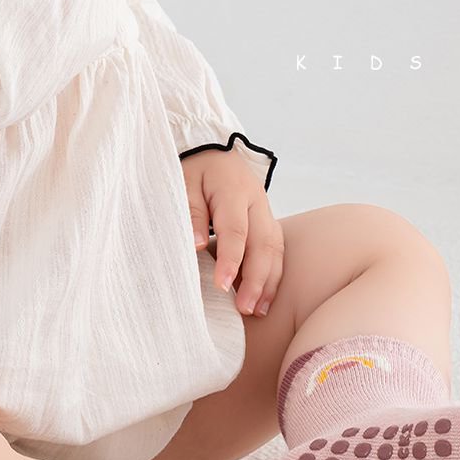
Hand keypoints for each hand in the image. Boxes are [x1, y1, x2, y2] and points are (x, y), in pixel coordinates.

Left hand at [181, 148, 283, 316]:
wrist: (212, 149)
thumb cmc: (194, 168)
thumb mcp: (183, 183)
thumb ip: (191, 212)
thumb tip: (197, 245)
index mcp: (233, 190)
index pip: (235, 230)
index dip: (231, 260)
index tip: (223, 286)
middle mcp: (256, 202)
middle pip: (263, 244)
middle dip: (256, 280)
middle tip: (244, 309)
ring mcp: (266, 212)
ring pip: (275, 250)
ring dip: (268, 282)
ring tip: (257, 310)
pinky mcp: (268, 221)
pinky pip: (276, 251)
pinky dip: (272, 276)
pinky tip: (264, 298)